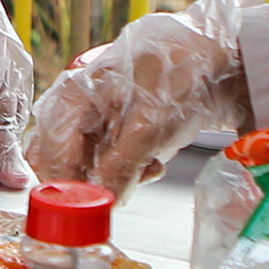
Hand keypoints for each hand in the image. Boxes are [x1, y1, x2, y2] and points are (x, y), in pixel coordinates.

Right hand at [25, 0, 261, 193]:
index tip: (96, 209)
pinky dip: (126, 171)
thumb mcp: (149, 126)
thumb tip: (104, 203)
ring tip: (148, 169)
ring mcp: (91, 120)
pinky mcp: (111, 130)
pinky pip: (104, 163)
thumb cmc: (179, 76)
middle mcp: (73, 109)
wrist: (216, 59)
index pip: (52, 156)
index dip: (70, 188)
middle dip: (92, 184)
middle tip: (125, 188)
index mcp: (72, 97)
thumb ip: (121, 166)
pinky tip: (152, 163)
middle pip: (60, 164)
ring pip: (84, 168)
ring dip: (114, 179)